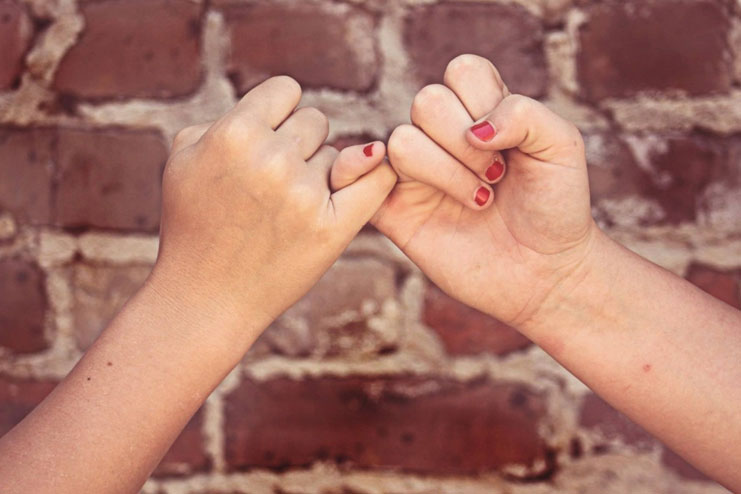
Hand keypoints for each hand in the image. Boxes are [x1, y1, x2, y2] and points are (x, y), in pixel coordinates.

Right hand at [151, 76, 396, 332]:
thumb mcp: (182, 159)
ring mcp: (304, 195)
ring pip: (338, 155)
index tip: (270, 136)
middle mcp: (272, 159)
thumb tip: (279, 105)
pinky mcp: (332, 228)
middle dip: (299, 144)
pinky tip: (374, 169)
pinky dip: (376, 173)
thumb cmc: (192, 225)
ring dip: (319, 174)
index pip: (287, 91)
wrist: (204, 297)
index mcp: (234, 134)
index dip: (279, 113)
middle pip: (315, 121)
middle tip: (273, 180)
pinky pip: (377, 181)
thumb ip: (222, 119)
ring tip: (285, 208)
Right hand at [346, 55, 595, 327]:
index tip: (511, 145)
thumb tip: (474, 129)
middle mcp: (442, 136)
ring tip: (479, 200)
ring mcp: (416, 173)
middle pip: (427, 101)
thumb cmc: (555, 207)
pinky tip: (422, 200)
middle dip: (467, 143)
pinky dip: (369, 177)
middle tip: (495, 176)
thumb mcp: (562, 146)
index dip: (485, 103)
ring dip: (447, 173)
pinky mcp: (394, 210)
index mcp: (479, 111)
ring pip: (401, 140)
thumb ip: (524, 113)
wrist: (545, 272)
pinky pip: (357, 179)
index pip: (462, 71)